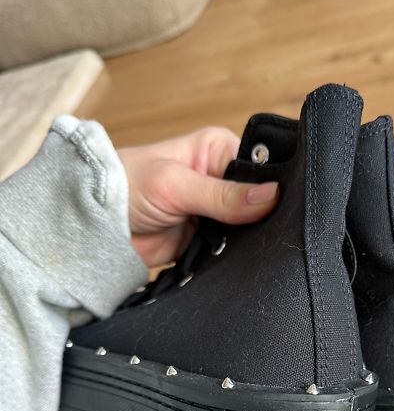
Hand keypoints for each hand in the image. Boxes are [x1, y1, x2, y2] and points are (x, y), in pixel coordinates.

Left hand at [118, 127, 278, 266]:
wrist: (95, 226)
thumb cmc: (125, 185)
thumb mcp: (177, 185)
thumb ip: (224, 195)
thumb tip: (272, 195)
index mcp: (219, 151)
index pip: (261, 168)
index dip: (271, 189)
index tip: (280, 209)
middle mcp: (221, 179)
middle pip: (258, 202)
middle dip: (259, 218)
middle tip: (258, 233)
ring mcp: (216, 212)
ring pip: (248, 229)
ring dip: (245, 240)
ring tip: (240, 246)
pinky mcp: (207, 239)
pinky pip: (231, 250)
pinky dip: (232, 256)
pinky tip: (234, 259)